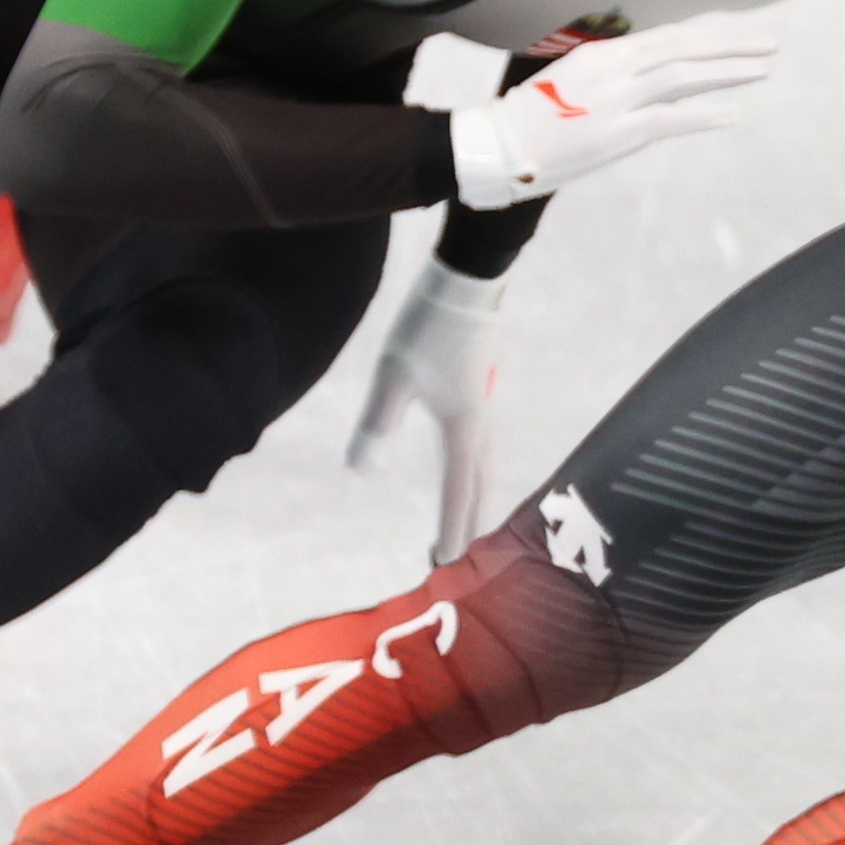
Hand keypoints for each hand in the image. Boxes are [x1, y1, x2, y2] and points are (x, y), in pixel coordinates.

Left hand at [345, 253, 516, 560]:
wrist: (468, 278)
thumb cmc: (430, 324)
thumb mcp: (393, 374)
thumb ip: (377, 423)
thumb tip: (359, 472)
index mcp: (462, 427)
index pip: (456, 492)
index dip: (450, 530)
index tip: (446, 566)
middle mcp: (480, 423)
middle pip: (478, 487)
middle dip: (468, 524)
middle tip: (458, 560)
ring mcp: (484, 406)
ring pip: (483, 467)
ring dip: (475, 499)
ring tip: (466, 523)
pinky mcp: (480, 390)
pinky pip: (481, 447)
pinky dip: (475, 472)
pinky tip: (466, 467)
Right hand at [446, 25, 775, 206]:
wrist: (499, 145)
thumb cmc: (534, 116)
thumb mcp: (576, 79)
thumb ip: (617, 74)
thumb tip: (657, 74)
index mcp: (604, 53)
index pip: (668, 36)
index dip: (708, 35)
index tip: (740, 35)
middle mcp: (614, 69)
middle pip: (684, 48)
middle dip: (731, 45)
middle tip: (770, 44)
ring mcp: (616, 100)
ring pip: (683, 76)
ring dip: (728, 72)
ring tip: (763, 69)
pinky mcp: (616, 134)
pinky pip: (669, 120)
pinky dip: (702, 115)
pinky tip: (732, 113)